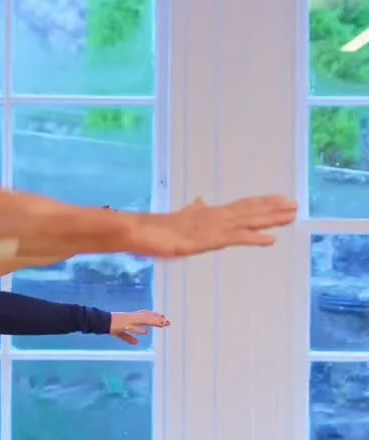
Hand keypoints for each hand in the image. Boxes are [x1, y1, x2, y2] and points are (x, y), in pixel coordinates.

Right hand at [110, 310, 169, 344]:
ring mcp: (128, 320)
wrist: (101, 321)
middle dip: (158, 320)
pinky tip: (145, 332)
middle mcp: (132, 318)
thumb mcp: (121, 334)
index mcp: (133, 318)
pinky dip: (138, 330)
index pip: (146, 316)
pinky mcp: (123, 324)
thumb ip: (129, 338)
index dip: (155, 317)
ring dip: (152, 322)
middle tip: (168, 322)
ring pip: (143, 320)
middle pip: (147, 317)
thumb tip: (136, 343)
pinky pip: (132, 327)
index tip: (164, 318)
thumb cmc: (110, 326)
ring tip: (162, 324)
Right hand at [126, 196, 296, 258]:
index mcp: (211, 213)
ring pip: (249, 220)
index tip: (280, 199)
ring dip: (272, 218)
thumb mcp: (181, 217)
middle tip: (295, 205)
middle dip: (274, 208)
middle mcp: (217, 216)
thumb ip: (194, 210)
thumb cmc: (158, 228)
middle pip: (251, 210)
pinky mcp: (210, 239)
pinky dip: (256, 238)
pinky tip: (272, 240)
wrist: (144, 231)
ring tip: (292, 214)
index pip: (242, 206)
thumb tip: (200, 200)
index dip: (262, 203)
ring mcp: (215, 226)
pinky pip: (238, 238)